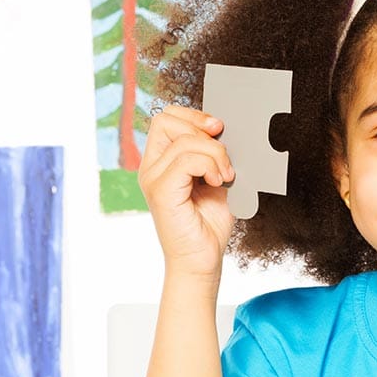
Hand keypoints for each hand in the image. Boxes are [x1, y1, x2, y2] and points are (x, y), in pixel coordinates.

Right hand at [137, 105, 236, 283]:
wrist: (202, 261)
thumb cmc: (209, 224)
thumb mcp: (217, 179)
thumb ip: (214, 154)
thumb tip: (225, 129)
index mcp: (161, 161)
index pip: (167, 117)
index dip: (194, 115)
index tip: (218, 128)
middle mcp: (151, 167)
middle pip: (166, 119)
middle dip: (200, 128)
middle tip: (222, 153)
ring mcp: (152, 178)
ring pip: (184, 141)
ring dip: (215, 154)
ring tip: (225, 176)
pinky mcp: (160, 191)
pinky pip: (186, 160)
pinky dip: (209, 166)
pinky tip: (218, 182)